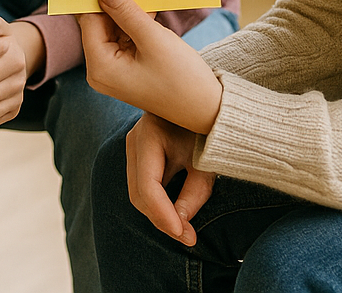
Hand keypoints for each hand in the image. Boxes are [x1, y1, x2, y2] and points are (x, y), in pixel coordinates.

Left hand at [77, 0, 222, 133]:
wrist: (207, 110)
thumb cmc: (182, 79)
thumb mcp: (154, 39)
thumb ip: (127, 13)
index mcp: (100, 67)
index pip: (90, 21)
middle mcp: (100, 71)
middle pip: (99, 25)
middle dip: (116, 6)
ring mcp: (113, 71)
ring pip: (113, 30)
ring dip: (128, 14)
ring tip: (148, 2)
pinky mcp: (126, 69)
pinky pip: (124, 39)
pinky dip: (135, 26)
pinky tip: (151, 15)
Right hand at [125, 111, 214, 245]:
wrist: (203, 104)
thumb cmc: (207, 129)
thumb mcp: (206, 161)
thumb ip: (194, 193)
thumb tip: (181, 224)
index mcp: (150, 136)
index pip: (148, 186)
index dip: (164, 215)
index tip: (186, 236)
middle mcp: (134, 141)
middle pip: (139, 193)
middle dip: (161, 219)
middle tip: (189, 238)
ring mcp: (133, 146)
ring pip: (138, 192)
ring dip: (159, 214)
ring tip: (185, 230)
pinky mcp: (139, 153)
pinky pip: (142, 185)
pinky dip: (157, 203)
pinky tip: (176, 214)